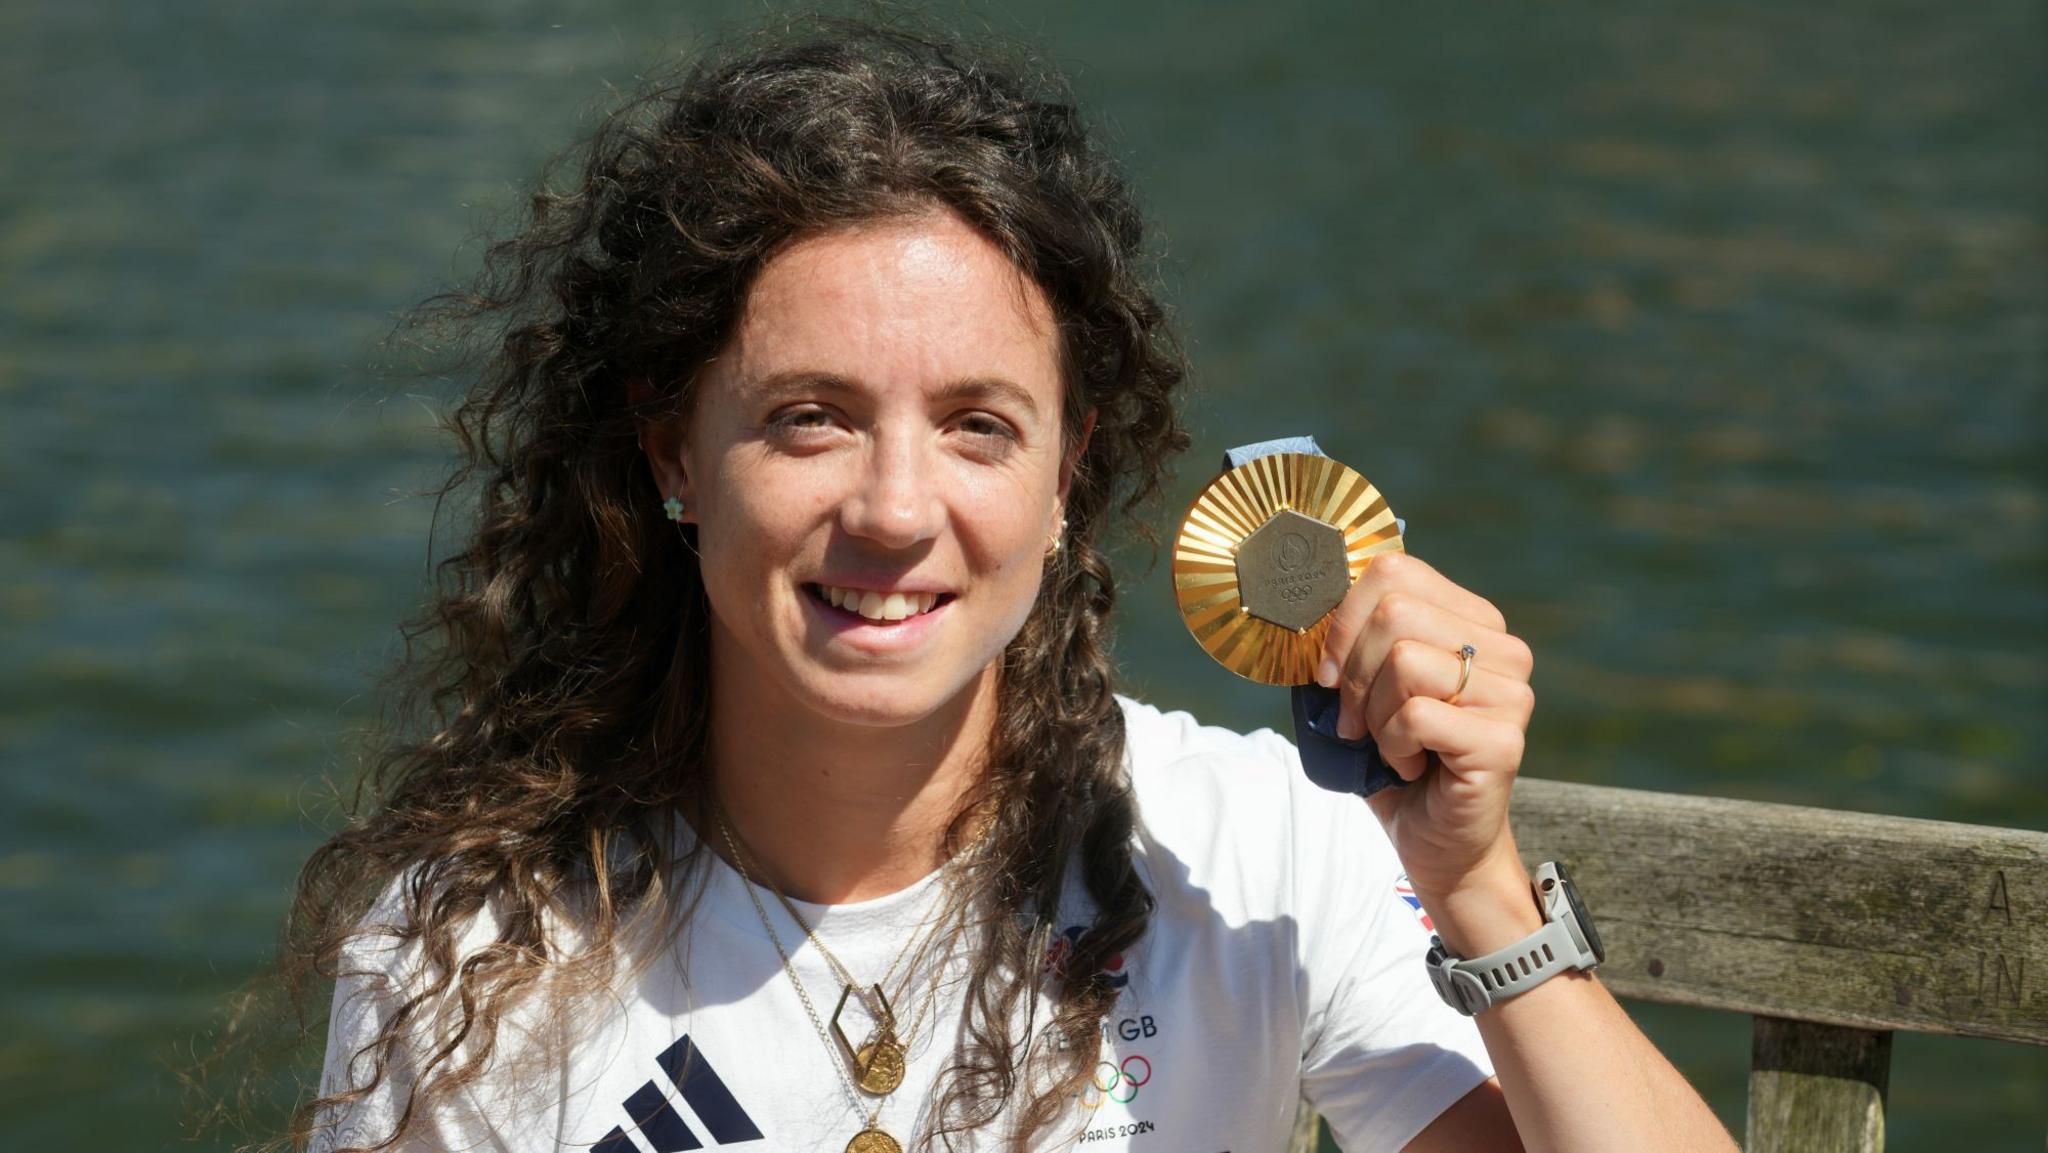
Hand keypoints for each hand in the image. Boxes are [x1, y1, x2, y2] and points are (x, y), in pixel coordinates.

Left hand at [1315, 552, 1536, 902]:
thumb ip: (1351, 641)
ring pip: (1404, 662)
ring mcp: (1510, 693)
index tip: (1328, 672)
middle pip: (1395, 613)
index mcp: (1472, 620)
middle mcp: (1503, 647)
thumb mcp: (1365, 689)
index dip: (1343, 618)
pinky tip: (1412, 765)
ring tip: (1391, 745)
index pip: (1396, 570)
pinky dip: (1392, 746)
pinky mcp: (1503, 739)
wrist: (1438, 841)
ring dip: (1374, 715)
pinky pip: (1415, 715)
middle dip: (1353, 674)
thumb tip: (1304, 603)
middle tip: (1355, 721)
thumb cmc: (1397, 760)